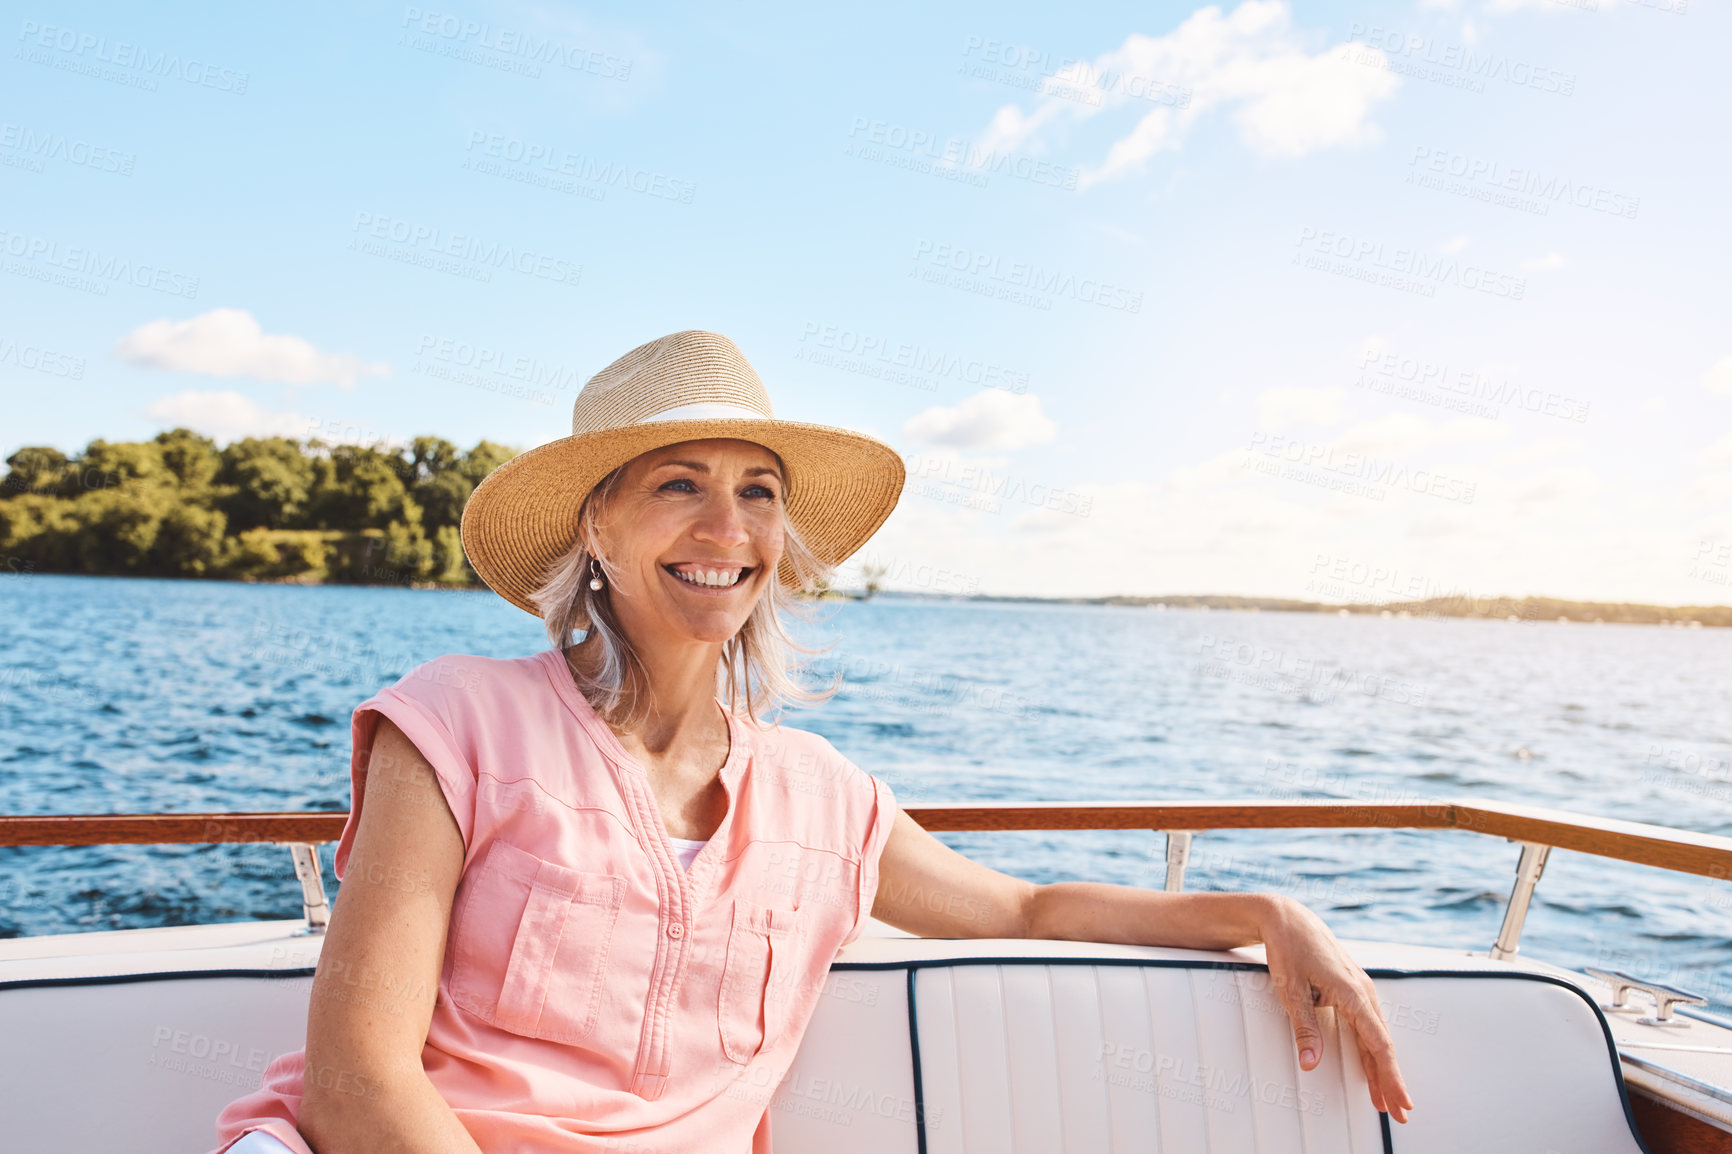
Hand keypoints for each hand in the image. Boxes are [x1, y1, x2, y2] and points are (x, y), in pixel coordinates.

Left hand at [1257, 895, 1414, 1122]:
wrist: (1288, 919)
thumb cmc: (1289, 948)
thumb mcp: (1290, 990)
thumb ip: (1304, 1028)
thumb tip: (1311, 1064)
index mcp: (1352, 992)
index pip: (1378, 1044)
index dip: (1390, 1075)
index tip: (1400, 1101)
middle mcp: (1363, 992)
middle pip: (1382, 1045)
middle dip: (1391, 1081)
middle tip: (1400, 1113)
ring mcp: (1361, 990)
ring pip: (1376, 1036)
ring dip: (1382, 1068)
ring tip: (1385, 1099)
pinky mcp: (1353, 989)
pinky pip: (1368, 1025)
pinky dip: (1372, 1050)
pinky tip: (1372, 1068)